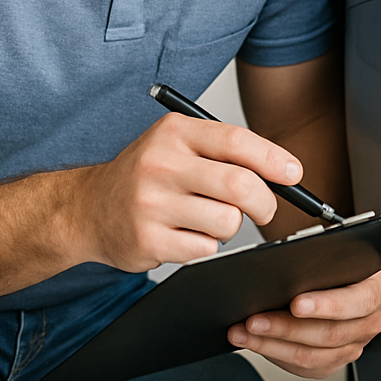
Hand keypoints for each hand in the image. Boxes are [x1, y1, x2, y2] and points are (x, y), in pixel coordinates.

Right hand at [74, 112, 302, 271]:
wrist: (86, 208)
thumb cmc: (146, 174)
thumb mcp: (178, 145)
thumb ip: (225, 152)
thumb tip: (285, 172)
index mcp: (174, 132)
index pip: (236, 141)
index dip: (273, 159)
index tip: (294, 173)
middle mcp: (161, 164)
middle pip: (239, 185)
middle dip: (265, 202)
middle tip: (265, 208)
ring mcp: (151, 204)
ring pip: (227, 222)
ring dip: (229, 226)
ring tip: (207, 217)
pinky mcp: (148, 240)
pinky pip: (205, 248)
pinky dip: (205, 244)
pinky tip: (183, 233)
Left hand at [227, 269, 380, 378]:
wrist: (341, 274)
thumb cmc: (337, 259)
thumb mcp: (336, 250)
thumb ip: (321, 258)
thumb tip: (286, 264)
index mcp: (378, 291)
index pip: (355, 302)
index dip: (325, 305)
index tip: (295, 303)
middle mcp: (370, 322)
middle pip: (329, 334)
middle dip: (285, 328)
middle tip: (254, 320)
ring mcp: (353, 346)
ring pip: (311, 356)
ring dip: (271, 344)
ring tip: (243, 331)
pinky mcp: (334, 362)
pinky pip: (303, 367)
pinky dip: (274, 355)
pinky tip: (254, 342)